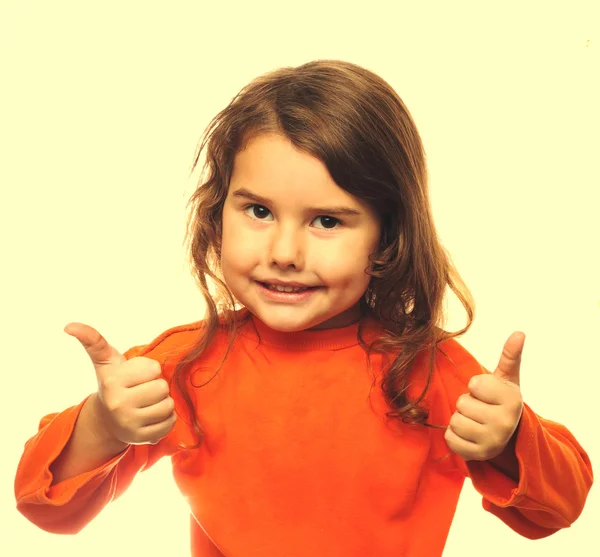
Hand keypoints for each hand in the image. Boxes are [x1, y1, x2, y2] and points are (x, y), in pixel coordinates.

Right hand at [64, 322, 176, 445]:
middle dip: (157, 386)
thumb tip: (69, 326)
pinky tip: (151, 417)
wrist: (106, 420)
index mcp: (112, 382)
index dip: (150, 370)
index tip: (137, 376)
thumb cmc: (113, 383)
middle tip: (143, 391)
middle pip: (162, 387)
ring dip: (163, 403)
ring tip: (147, 404)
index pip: (154, 368)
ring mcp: (129, 424)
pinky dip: (166, 419)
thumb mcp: (105, 361)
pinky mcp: (141, 439)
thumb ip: (93, 340)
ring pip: (168, 405)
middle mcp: (119, 404)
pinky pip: (170, 423)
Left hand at [445, 332, 524, 460]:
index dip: (476, 387)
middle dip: (466, 403)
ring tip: (475, 421)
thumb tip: (519, 333)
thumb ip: (509, 356)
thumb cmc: (499, 400)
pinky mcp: (477, 456)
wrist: (505, 434)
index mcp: (512, 401)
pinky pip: (450, 439)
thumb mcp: (506, 379)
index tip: (487, 394)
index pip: (474, 384)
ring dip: (459, 419)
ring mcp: (492, 442)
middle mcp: (504, 423)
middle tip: (480, 409)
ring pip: (454, 421)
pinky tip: (468, 435)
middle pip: (462, 403)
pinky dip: (454, 436)